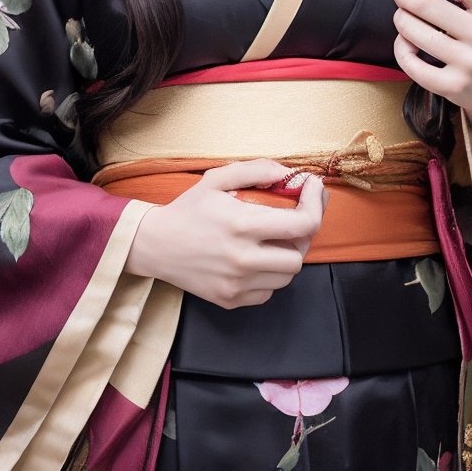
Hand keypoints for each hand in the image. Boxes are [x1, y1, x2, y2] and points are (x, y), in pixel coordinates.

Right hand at [124, 158, 327, 308]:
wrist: (155, 245)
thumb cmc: (188, 210)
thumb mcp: (216, 179)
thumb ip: (254, 170)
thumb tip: (286, 173)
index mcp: (242, 225)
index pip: (302, 224)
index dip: (317, 205)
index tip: (314, 190)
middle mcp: (242, 258)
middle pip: (299, 255)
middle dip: (303, 235)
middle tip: (293, 218)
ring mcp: (237, 284)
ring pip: (286, 277)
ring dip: (287, 256)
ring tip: (273, 240)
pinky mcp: (230, 300)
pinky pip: (267, 292)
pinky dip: (269, 276)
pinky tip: (256, 259)